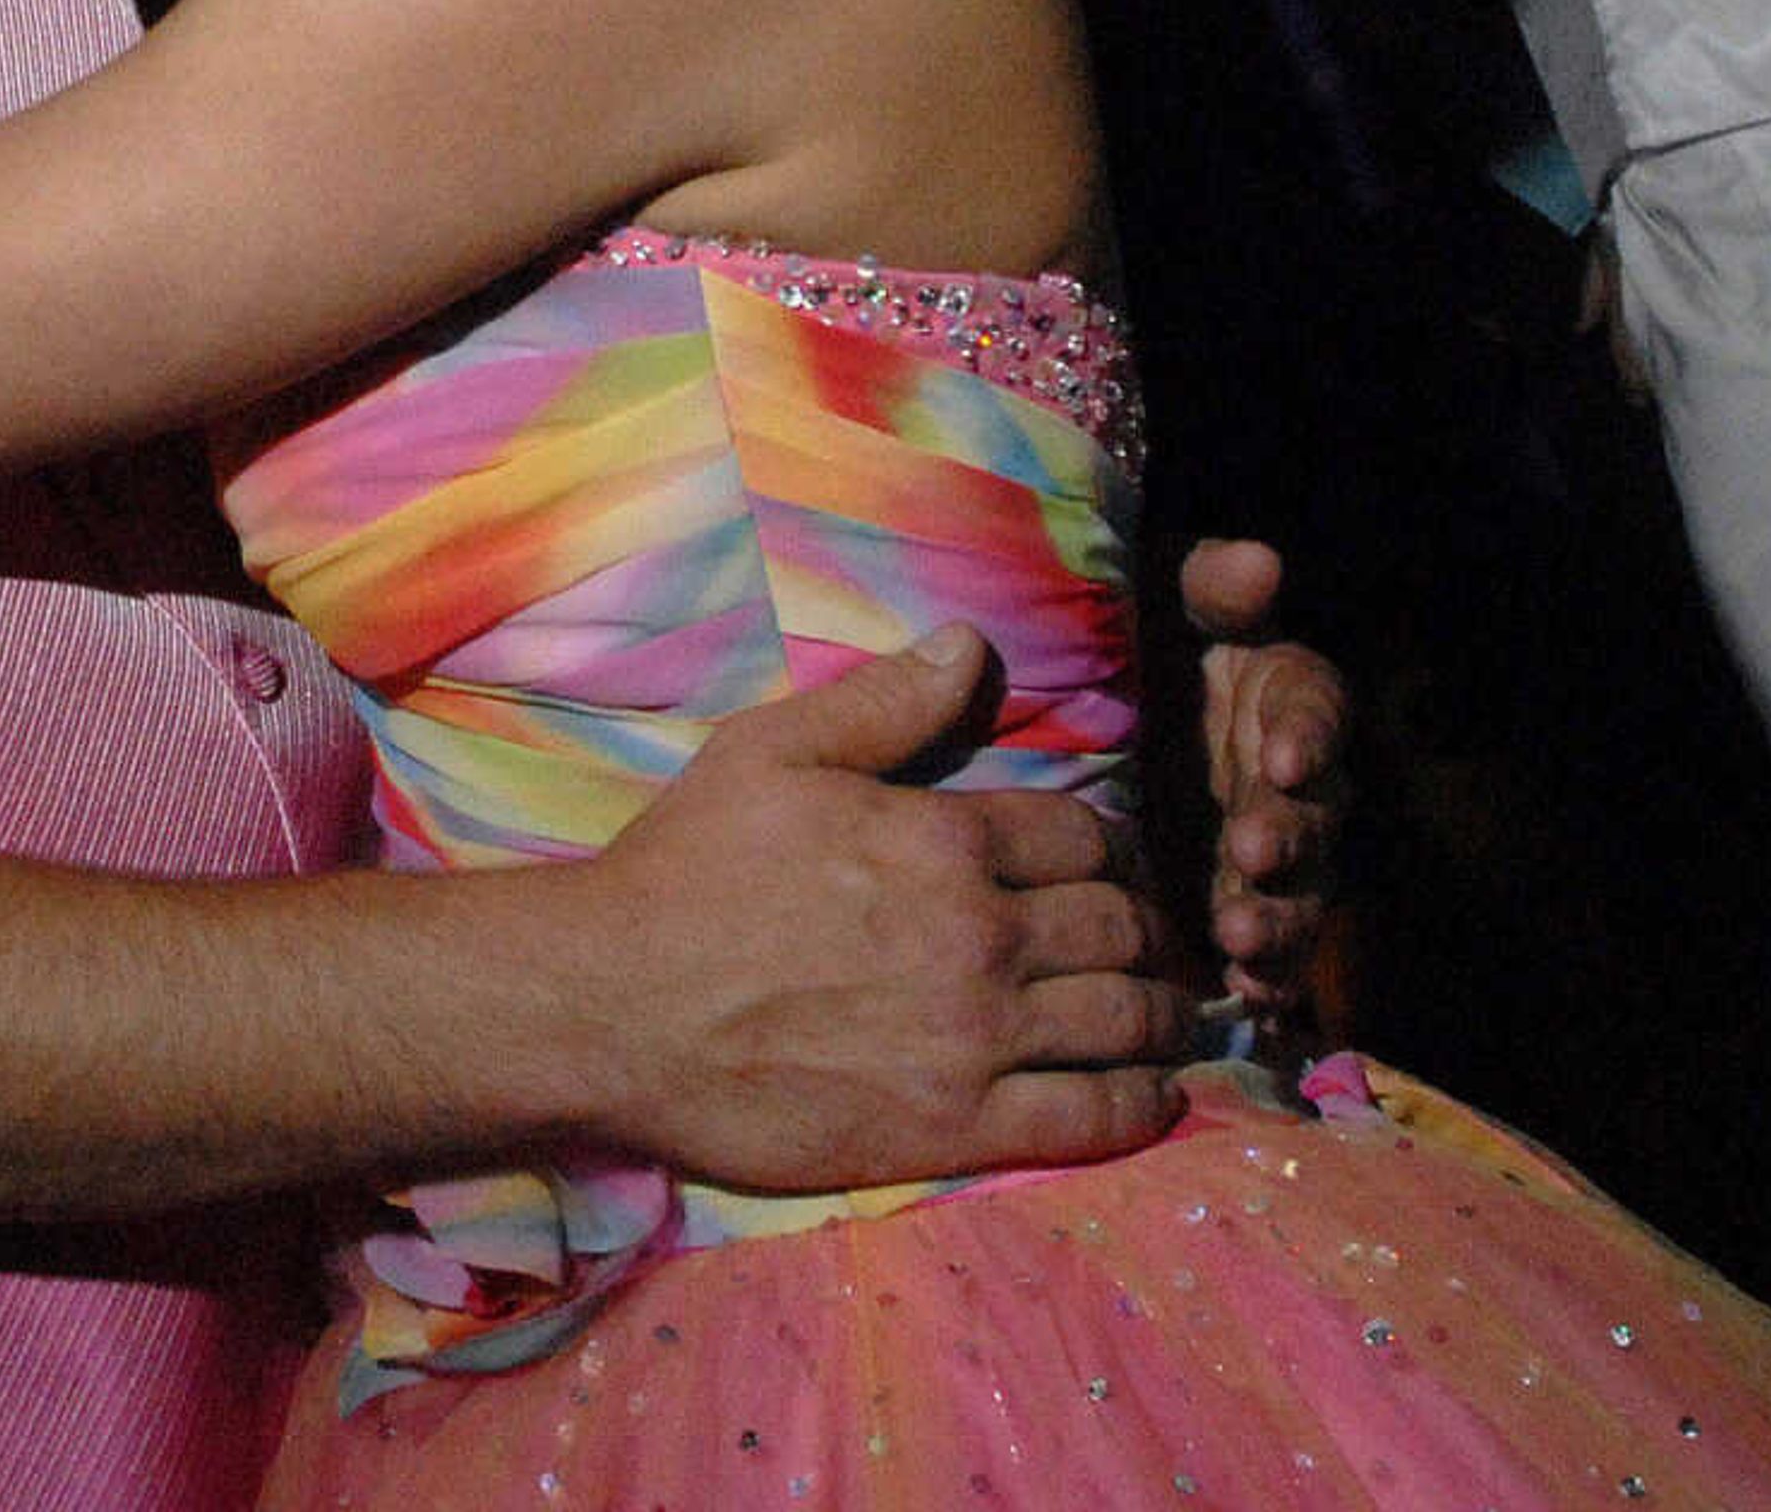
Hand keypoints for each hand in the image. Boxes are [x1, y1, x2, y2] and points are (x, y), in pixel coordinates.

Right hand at [566, 625, 1185, 1192]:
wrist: (610, 1008)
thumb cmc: (682, 871)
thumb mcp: (767, 752)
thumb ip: (883, 702)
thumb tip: (973, 643)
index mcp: (944, 839)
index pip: (1084, 838)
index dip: (1107, 853)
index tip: (1103, 873)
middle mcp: (979, 937)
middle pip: (1122, 929)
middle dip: (1146, 933)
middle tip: (1143, 948)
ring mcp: (974, 1039)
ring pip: (1126, 1022)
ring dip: (1161, 1017)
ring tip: (1161, 1018)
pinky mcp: (955, 1128)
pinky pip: (1093, 1118)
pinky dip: (1140, 1105)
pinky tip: (1149, 1093)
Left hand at [1177, 537, 1348, 1019]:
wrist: (1078, 716)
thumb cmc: (1129, 638)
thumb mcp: (1162, 598)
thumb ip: (1211, 585)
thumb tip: (1261, 560)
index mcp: (1281, 696)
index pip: (1313, 709)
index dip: (1307, 732)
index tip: (1283, 755)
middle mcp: (1289, 778)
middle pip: (1312, 812)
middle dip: (1290, 835)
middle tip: (1252, 853)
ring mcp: (1268, 849)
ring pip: (1298, 892)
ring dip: (1278, 916)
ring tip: (1238, 935)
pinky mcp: (1236, 904)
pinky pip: (1268, 950)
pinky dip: (1265, 976)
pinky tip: (1246, 995)